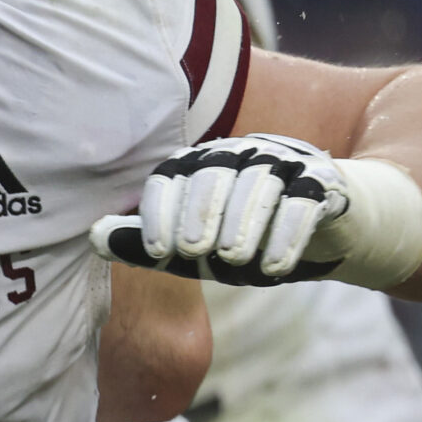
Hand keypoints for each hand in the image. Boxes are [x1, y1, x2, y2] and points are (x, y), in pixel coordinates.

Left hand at [92, 135, 355, 284]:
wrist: (327, 228)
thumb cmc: (246, 238)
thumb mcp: (193, 248)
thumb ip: (148, 245)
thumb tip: (94, 238)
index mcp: (200, 166)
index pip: (171, 176)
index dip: (160, 211)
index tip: (156, 251)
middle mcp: (239, 155)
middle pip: (213, 175)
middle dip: (202, 214)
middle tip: (194, 253)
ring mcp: (284, 162)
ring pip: (258, 184)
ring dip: (244, 225)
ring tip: (233, 262)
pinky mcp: (323, 181)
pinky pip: (305, 199)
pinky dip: (288, 232)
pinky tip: (275, 265)